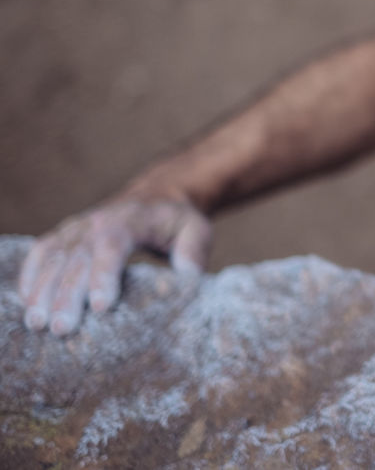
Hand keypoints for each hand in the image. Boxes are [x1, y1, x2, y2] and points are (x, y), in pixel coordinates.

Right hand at [18, 196, 211, 335]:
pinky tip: (26, 303)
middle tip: (61, 329)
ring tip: (37, 324)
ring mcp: (77, 228)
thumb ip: (193, 251)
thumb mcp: (196, 229)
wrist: (156, 197)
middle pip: (76, 257)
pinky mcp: (64, 235)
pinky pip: (41, 253)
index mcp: (130, 219)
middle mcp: (97, 221)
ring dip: (41, 291)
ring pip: (52, 257)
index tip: (102, 306)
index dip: (104, 274)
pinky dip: (30, 276)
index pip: (112, 245)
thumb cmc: (176, 221)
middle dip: (66, 295)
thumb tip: (188, 278)